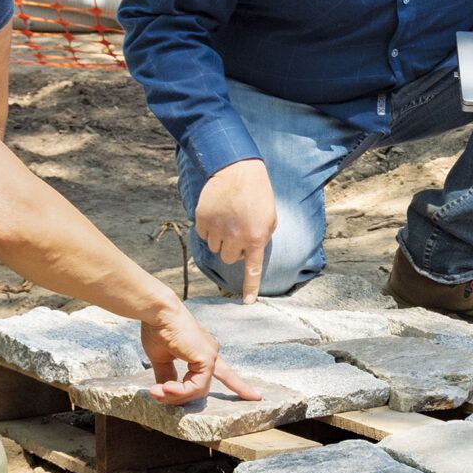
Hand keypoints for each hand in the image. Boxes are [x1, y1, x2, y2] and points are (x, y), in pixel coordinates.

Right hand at [139, 302, 260, 405]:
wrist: (158, 313)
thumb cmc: (158, 329)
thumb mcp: (162, 359)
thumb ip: (168, 376)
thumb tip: (165, 392)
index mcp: (203, 351)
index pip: (225, 373)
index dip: (239, 386)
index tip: (257, 396)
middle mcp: (211, 353)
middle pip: (207, 386)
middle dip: (181, 397)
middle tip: (157, 394)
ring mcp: (211, 355)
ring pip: (199, 390)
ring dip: (176, 395)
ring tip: (157, 391)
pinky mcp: (207, 358)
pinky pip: (197, 386)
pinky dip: (181, 391)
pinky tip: (166, 388)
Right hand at [194, 159, 276, 300]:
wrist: (237, 170)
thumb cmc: (258, 194)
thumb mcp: (270, 218)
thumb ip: (261, 238)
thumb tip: (249, 254)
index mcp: (256, 238)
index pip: (252, 269)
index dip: (250, 287)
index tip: (248, 302)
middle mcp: (235, 237)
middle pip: (229, 259)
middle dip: (232, 249)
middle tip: (237, 232)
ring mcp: (217, 229)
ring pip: (215, 248)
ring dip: (220, 239)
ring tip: (228, 219)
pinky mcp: (202, 219)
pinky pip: (203, 235)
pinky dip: (209, 229)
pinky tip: (217, 214)